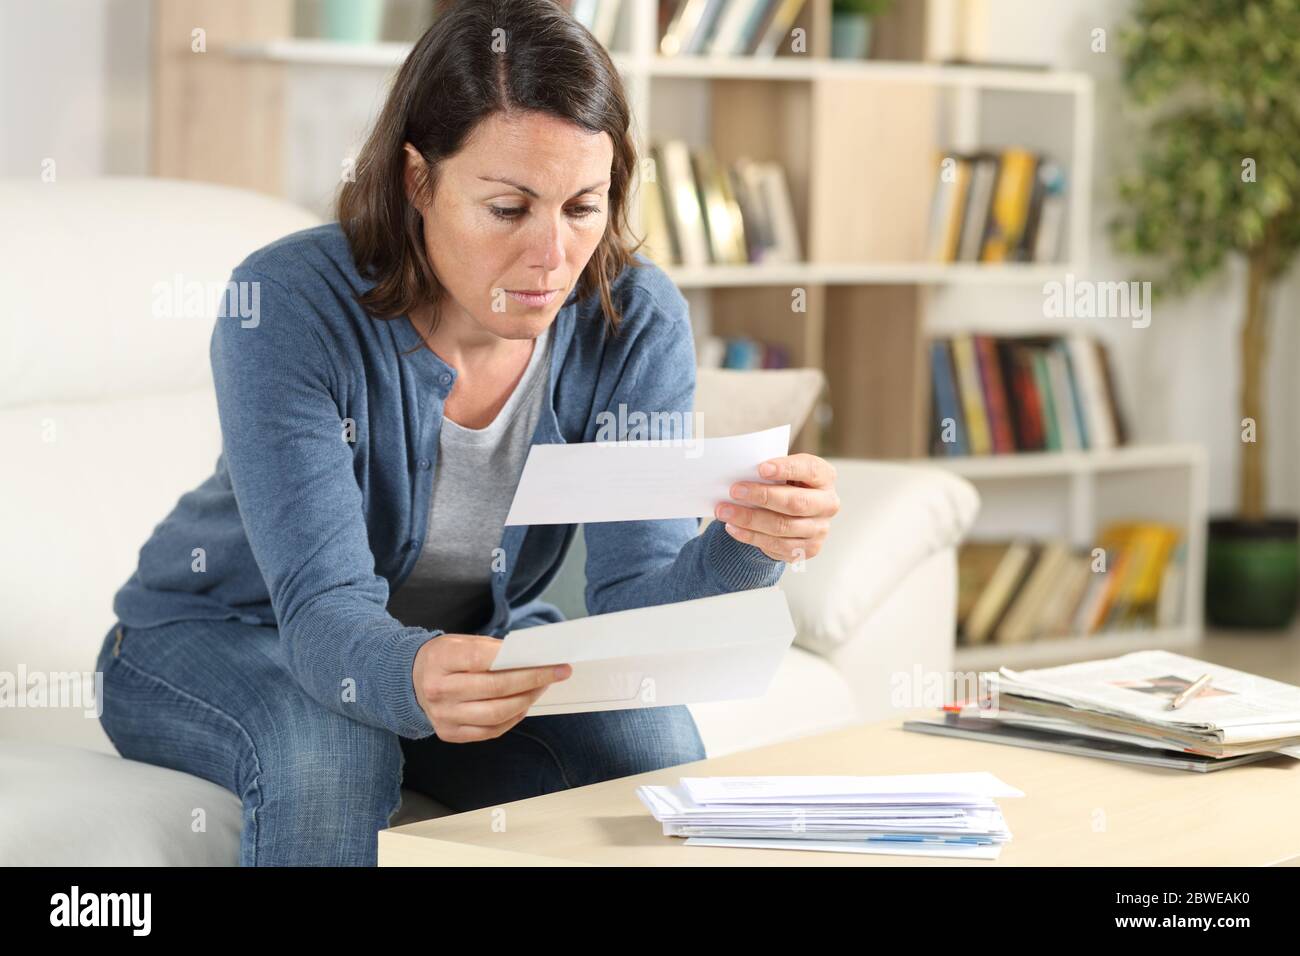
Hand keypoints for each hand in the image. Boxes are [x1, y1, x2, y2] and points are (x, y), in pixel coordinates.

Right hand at [412, 633, 570, 742]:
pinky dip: (512, 718)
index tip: (550, 662)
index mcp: (440, 659)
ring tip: (540, 688)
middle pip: (495, 689)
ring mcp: (442, 715)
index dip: (521, 663)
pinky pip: (490, 731)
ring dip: (526, 701)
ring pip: (496, 714)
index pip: (486, 660)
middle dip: (532, 682)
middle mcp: (438, 690)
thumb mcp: (461, 642)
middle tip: (555, 674)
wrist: (410, 681)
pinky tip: (523, 705)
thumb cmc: (443, 658)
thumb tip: (531, 659)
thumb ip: (493, 650)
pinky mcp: (449, 733)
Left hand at [714, 453, 839, 562]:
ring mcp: (820, 529)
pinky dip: (750, 537)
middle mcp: (828, 503)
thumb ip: (770, 472)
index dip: (786, 468)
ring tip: (725, 511)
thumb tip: (741, 474)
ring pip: (782, 527)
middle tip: (735, 491)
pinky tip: (733, 528)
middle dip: (762, 496)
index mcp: (825, 477)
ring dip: (749, 519)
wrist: (791, 513)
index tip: (761, 468)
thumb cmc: (785, 485)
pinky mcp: (808, 549)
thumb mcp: (783, 473)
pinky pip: (776, 545)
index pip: (809, 470)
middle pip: (796, 502)